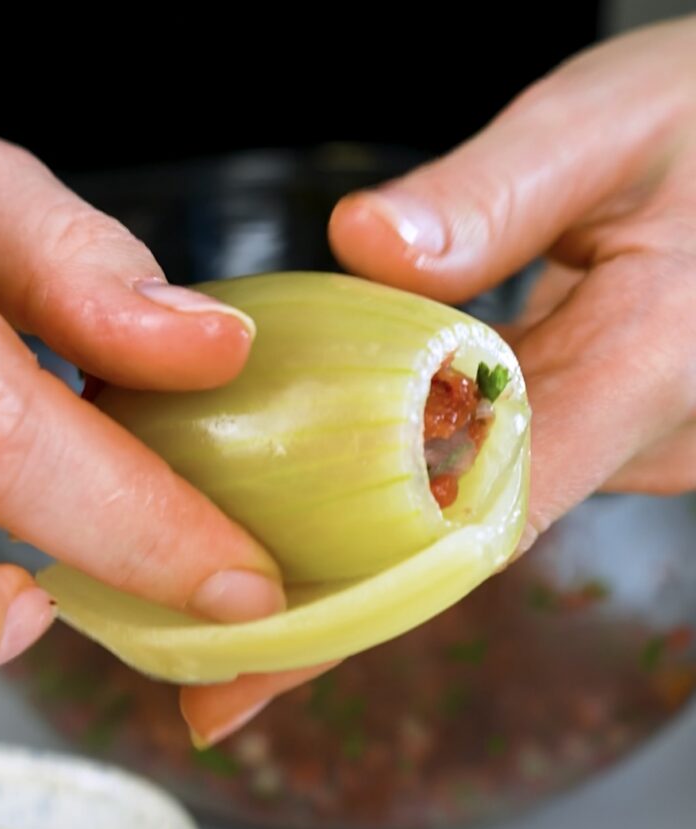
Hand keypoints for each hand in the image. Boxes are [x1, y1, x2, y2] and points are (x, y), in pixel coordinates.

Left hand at [182, 17, 695, 743]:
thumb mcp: (609, 129)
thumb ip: (494, 192)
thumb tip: (367, 247)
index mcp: (640, 371)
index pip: (475, 520)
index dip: (355, 613)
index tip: (249, 683)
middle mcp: (633, 441)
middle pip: (451, 555)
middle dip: (328, 619)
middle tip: (203, 677)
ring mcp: (618, 448)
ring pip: (463, 529)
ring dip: (353, 572)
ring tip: (233, 615)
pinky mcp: (597, 431)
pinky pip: (486, 485)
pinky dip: (398, 511)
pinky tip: (320, 517)